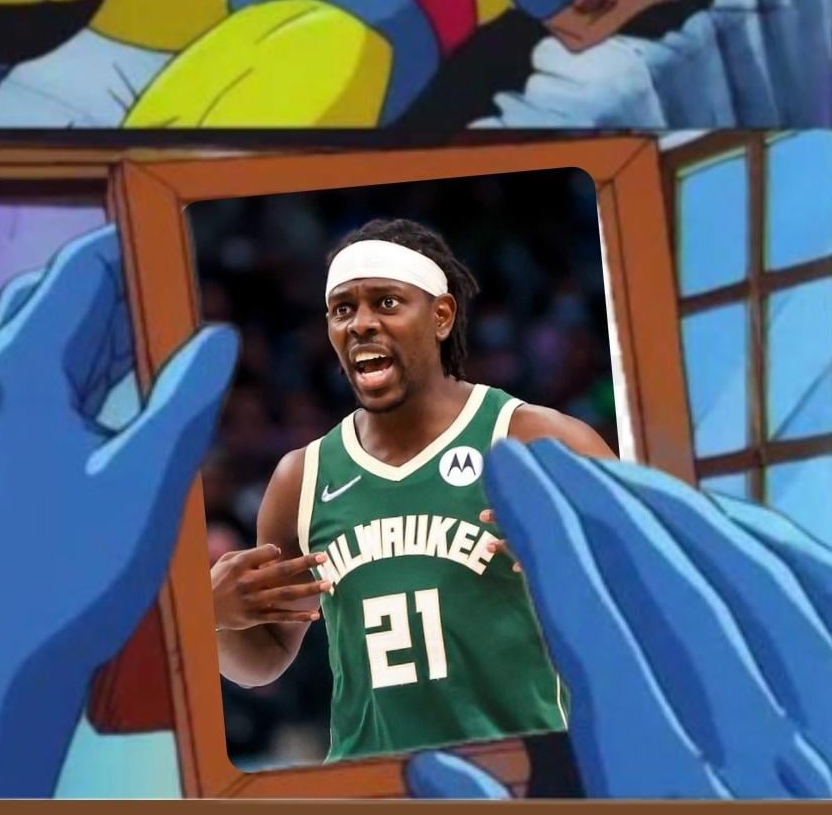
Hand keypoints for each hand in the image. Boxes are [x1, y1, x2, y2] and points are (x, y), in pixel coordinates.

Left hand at [0, 224, 238, 795]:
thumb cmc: (70, 574)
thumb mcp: (147, 479)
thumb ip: (187, 398)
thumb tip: (218, 337)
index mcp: (18, 376)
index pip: (78, 274)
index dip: (130, 246)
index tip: (174, 235)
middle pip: (56, 300)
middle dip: (120, 285)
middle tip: (177, 286)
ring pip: (49, 341)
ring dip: (107, 329)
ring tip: (166, 334)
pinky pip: (44, 383)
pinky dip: (90, 370)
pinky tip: (131, 388)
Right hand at [212, 544, 329, 630]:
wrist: (202, 612)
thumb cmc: (217, 580)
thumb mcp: (226, 561)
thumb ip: (250, 554)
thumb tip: (276, 550)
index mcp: (240, 565)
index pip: (265, 553)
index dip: (276, 550)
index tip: (284, 549)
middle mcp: (248, 583)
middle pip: (281, 571)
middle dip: (304, 564)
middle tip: (325, 557)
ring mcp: (253, 602)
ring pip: (286, 595)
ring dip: (308, 590)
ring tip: (328, 584)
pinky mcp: (255, 618)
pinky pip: (281, 617)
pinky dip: (298, 616)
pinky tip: (315, 614)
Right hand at [405, 440, 831, 799]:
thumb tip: (438, 766)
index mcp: (655, 786)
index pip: (591, 622)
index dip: (545, 530)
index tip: (507, 467)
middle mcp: (745, 757)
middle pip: (664, 584)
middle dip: (592, 499)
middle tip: (540, 450)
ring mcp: (819, 736)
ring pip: (747, 579)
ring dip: (672, 510)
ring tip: (612, 473)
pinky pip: (821, 601)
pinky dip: (770, 544)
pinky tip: (724, 518)